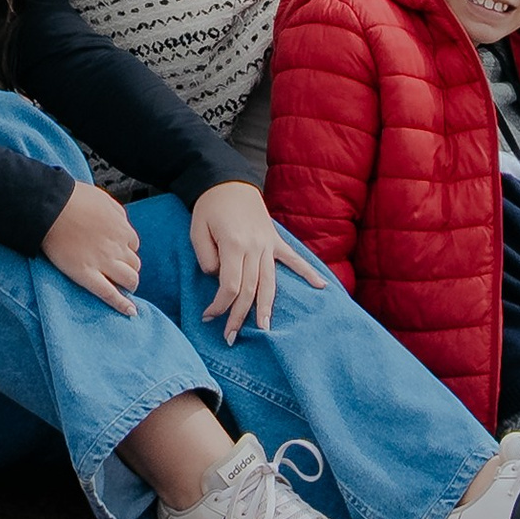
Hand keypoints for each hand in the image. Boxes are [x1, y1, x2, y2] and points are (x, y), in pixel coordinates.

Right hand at [42, 182, 143, 312]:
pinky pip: (110, 294)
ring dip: (129, 284)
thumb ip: (117, 212)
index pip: (133, 244)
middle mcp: (117, 247)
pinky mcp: (87, 275)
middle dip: (130, 269)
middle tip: (121, 272)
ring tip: (123, 288)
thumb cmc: (73, 199)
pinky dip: (122, 305)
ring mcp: (103, 262)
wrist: (52, 208)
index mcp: (121, 228)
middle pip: (134, 264)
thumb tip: (122, 223)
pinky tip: (130, 312)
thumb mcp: (103, 198)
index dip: (126, 250)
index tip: (119, 254)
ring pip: (129, 280)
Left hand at [190, 182, 327, 342]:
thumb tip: (217, 278)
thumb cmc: (209, 206)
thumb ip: (206, 257)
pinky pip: (294, 258)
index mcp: (234, 244)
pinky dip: (308, 272)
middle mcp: (254, 246)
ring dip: (267, 307)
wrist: (227, 180)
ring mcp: (268, 244)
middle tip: (230, 338)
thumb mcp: (197, 230)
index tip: (209, 316)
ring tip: (265, 329)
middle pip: (250, 289)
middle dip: (239, 316)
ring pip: (270, 282)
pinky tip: (322, 286)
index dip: (219, 305)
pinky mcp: (274, 239)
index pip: (230, 285)